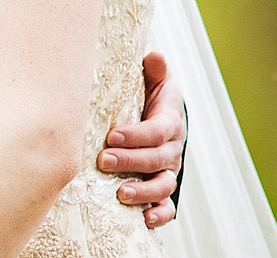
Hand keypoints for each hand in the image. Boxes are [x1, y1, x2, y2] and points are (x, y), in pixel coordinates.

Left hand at [99, 51, 185, 227]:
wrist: (161, 117)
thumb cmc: (149, 96)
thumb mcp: (153, 80)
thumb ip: (153, 70)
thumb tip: (154, 56)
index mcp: (169, 121)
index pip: (156, 131)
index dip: (137, 135)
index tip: (112, 136)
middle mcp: (172, 149)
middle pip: (156, 159)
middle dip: (131, 161)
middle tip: (104, 160)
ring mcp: (169, 170)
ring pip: (163, 185)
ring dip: (144, 191)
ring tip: (121, 193)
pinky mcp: (163, 187)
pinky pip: (168, 206)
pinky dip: (160, 215)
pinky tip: (145, 220)